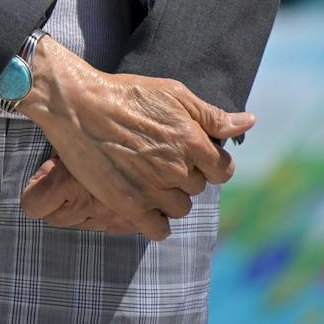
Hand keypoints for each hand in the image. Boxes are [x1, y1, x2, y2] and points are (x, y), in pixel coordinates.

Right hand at [17, 34, 249, 242]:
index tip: (189, 155)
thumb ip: (212, 115)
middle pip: (197, 188)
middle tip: (157, 158)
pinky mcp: (129, 204)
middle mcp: (177, 169)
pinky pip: (158, 230)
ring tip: (145, 176)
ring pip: (179, 208)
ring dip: (168, 196)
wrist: (75, 104)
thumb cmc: (124, 94)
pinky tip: (143, 202)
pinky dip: (154, 221)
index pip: (223, 170)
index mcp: (192, 141)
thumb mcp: (172, 93)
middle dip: (183, 175)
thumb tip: (248, 123)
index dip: (208, 163)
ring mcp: (153, 189)